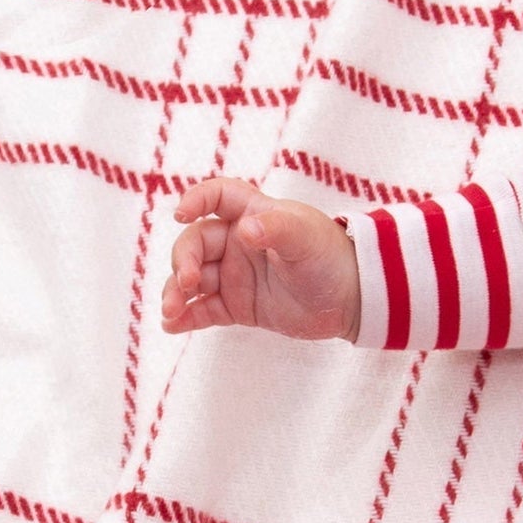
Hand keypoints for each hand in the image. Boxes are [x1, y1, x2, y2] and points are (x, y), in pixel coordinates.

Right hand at [163, 177, 360, 341]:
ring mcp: (235, 275)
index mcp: (253, 214)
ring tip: (170, 311)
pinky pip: (204, 310)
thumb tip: (244, 229)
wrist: (353, 299)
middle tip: (186, 283)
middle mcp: (237, 242)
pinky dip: (187, 317)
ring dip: (175, 292)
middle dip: (182, 261)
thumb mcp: (306, 238)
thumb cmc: (331, 257)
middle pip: (194, 243)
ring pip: (192, 279)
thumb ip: (275, 229)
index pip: (216, 196)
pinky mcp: (238, 306)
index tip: (180, 214)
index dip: (195, 199)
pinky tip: (171, 326)